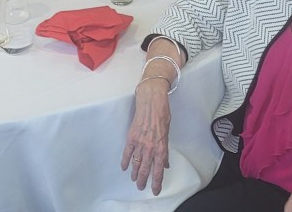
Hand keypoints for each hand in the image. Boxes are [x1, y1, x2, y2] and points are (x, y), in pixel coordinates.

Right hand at [120, 80, 171, 194]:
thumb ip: (165, 150)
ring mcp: (140, 143)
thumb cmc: (162, 114)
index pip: (158, 171)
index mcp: (161, 148)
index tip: (155, 190)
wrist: (151, 101)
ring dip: (134, 173)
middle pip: (144, 169)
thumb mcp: (167, 134)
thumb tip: (165, 163)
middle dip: (142, 180)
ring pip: (135, 163)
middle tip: (141, 187)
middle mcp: (150, 148)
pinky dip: (125, 160)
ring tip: (133, 180)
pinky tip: (124, 167)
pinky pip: (127, 152)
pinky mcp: (131, 136)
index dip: (156, 182)